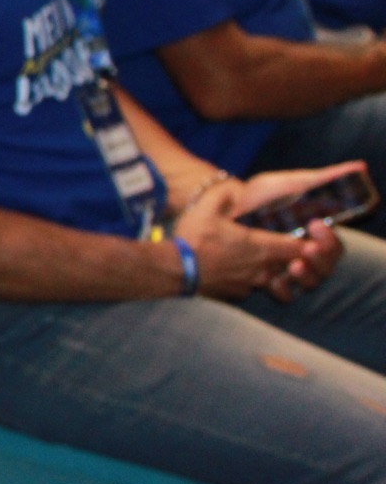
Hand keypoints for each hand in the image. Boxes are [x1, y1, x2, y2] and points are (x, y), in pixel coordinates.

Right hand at [171, 167, 348, 300]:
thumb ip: (224, 196)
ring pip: (276, 281)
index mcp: (260, 246)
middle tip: (293, 250)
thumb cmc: (192, 239)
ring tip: (268, 264)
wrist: (172, 270)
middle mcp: (261, 268)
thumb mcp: (207, 208)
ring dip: (277, 273)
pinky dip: (254, 282)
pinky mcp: (237, 295)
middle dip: (298, 259)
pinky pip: (254, 289)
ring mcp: (250, 284)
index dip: (311, 243)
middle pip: (293, 267)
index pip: (299, 248)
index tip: (311, 237)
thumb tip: (232, 188)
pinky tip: (242, 274)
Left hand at [234, 165, 357, 296]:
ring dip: (308, 276)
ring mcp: (288, 267)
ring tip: (295, 266)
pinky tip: (275, 281)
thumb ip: (326, 178)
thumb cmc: (264, 194)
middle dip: (321, 259)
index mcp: (316, 235)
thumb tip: (361, 166)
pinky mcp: (268, 277)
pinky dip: (283, 290)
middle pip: (326, 267)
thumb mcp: (293, 184)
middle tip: (308, 248)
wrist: (226, 206)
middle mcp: (306, 254)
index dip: (330, 240)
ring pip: (310, 282)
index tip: (316, 225)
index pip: (335, 246)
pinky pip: (284, 293)